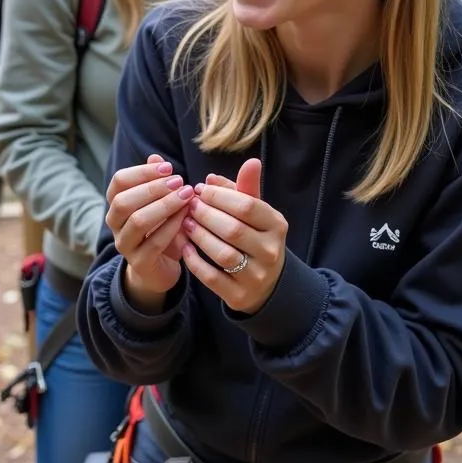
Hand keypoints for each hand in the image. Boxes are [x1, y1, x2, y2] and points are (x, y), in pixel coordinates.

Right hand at [105, 154, 192, 305]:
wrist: (160, 270)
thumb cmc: (160, 230)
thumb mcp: (159, 204)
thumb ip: (156, 182)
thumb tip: (155, 157)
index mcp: (116, 204)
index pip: (119, 181)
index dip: (142, 171)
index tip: (168, 167)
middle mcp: (114, 224)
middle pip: (123, 201)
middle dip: (152, 188)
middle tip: (179, 181)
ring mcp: (125, 245)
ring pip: (138, 221)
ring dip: (164, 205)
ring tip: (186, 195)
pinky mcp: (140, 263)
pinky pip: (155, 242)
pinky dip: (172, 226)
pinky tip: (187, 215)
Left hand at [180, 158, 287, 314]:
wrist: (267, 283)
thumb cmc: (255, 236)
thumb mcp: (256, 211)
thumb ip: (244, 187)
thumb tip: (233, 167)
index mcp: (276, 225)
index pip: (247, 206)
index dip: (220, 195)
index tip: (201, 189)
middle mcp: (270, 251)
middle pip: (233, 229)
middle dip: (206, 214)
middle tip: (189, 205)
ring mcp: (256, 276)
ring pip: (223, 254)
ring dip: (199, 236)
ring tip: (186, 223)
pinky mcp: (239, 295)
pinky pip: (212, 278)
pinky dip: (195, 262)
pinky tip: (185, 247)